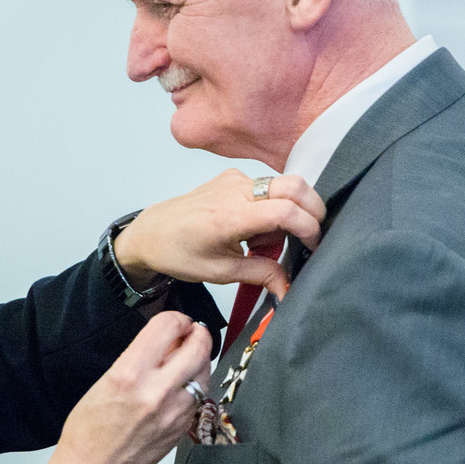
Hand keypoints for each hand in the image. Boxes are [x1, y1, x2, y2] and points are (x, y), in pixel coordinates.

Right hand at [46, 312, 211, 463]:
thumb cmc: (90, 429)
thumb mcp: (107, 379)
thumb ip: (140, 356)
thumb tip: (167, 338)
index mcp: (130, 374)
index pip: (168, 327)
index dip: (176, 318)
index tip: (176, 322)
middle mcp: (156, 391)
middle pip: (198, 346)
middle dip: (198, 334)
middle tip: (192, 333)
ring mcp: (174, 412)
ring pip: (205, 371)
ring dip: (200, 359)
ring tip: (186, 360)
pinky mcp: (183, 427)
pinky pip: (201, 395)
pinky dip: (196, 384)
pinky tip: (183, 385)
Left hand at [113, 170, 325, 299]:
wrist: (151, 233)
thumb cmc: (179, 253)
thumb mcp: (221, 272)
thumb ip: (262, 275)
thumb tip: (289, 287)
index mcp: (230, 217)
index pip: (286, 210)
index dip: (309, 228)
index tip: (313, 246)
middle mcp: (235, 190)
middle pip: (296, 185)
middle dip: (313, 210)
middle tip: (308, 238)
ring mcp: (235, 179)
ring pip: (284, 186)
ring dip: (288, 212)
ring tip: (263, 241)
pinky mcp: (233, 176)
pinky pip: (268, 186)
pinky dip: (272, 207)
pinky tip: (253, 229)